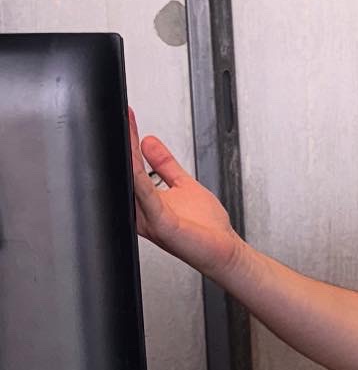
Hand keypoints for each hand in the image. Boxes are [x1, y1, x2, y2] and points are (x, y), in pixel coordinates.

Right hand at [128, 108, 242, 278]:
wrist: (223, 252)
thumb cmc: (205, 228)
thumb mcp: (184, 185)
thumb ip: (166, 165)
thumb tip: (149, 141)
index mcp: (145, 201)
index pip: (131, 166)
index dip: (127, 142)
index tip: (126, 117)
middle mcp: (142, 210)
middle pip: (127, 174)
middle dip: (123, 146)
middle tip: (120, 119)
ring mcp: (150, 219)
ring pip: (133, 183)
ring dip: (128, 158)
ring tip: (124, 134)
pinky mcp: (163, 226)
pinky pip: (148, 199)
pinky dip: (141, 181)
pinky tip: (136, 164)